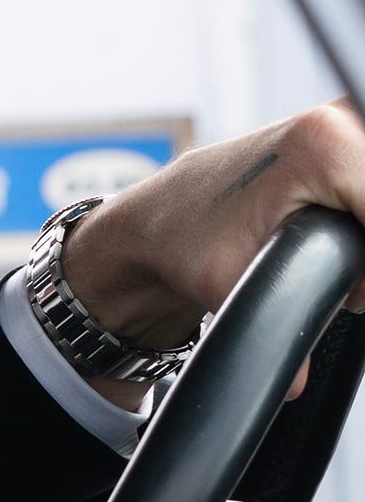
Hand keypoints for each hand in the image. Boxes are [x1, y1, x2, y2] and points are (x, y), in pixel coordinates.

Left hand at [63, 101, 364, 390]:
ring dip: (362, 232)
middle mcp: (339, 117)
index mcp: (323, 145)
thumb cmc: (185, 243)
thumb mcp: (229, 285)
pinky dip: (359, 212)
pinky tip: (340, 234)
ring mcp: (346, 116)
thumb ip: (274, 327)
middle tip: (346, 283)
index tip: (355, 294)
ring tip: (339, 259)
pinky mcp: (348, 128)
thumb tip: (298, 385)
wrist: (158, 218)